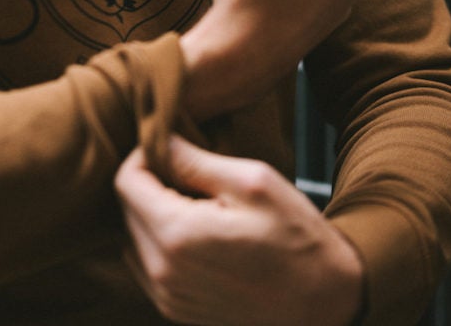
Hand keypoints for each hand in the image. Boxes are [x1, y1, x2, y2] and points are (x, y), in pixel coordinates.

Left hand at [115, 135, 363, 325]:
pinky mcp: (176, 311)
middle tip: (194, 177)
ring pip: (134, 238)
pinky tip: (203, 238)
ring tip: (201, 209)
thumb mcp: (252, 182)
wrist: (324, 304)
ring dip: (155, 217)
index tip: (173, 150)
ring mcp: (167, 297)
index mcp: (175, 234)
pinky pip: (149, 267)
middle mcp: (161, 271)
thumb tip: (158, 140)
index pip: (126, 181)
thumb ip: (195, 161)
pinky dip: (164, 246)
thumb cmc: (296, 239)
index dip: (144, 156)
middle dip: (151, 186)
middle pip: (127, 210)